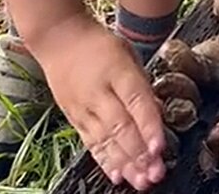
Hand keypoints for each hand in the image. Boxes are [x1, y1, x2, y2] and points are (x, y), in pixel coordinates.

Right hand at [29, 13, 168, 189]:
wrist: (59, 39)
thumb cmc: (100, 45)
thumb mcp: (128, 54)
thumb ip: (142, 85)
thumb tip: (158, 114)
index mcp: (118, 71)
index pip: (136, 102)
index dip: (148, 127)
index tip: (160, 148)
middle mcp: (99, 92)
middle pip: (121, 127)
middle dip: (140, 154)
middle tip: (156, 174)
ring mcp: (84, 107)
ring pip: (106, 140)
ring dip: (126, 164)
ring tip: (141, 181)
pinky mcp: (74, 118)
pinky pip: (92, 143)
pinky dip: (105, 161)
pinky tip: (118, 176)